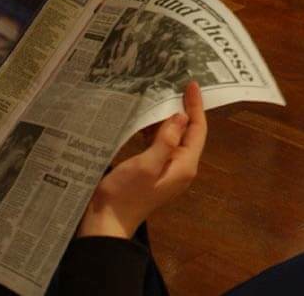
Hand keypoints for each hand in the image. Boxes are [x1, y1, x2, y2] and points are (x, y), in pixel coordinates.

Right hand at [77, 83, 206, 238]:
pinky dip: (155, 129)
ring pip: (173, 137)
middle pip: (188, 132)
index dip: (195, 106)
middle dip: (183, 108)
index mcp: (184, 166)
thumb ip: (166, 140)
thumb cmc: (126, 194)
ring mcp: (166, 169)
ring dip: (167, 117)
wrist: (106, 221)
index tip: (191, 84)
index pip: (197, 130)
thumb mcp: (147, 164)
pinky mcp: (152, 170)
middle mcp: (180, 167)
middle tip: (176, 82)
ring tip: (160, 93)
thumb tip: (181, 116)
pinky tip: (145, 118)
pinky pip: (159, 144)